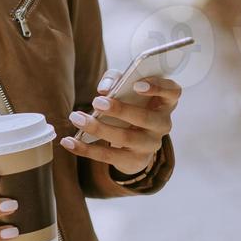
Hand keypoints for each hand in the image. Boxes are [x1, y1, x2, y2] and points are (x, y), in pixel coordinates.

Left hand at [60, 73, 181, 175]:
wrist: (135, 141)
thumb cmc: (131, 104)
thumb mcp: (125, 88)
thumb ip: (116, 80)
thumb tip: (104, 90)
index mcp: (165, 102)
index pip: (172, 92)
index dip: (157, 87)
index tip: (136, 85)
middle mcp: (162, 124)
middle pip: (145, 118)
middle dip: (120, 110)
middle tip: (96, 102)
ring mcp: (150, 144)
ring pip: (125, 138)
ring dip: (98, 128)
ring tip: (76, 118)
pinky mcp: (134, 160)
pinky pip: (109, 156)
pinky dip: (86, 149)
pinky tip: (69, 142)